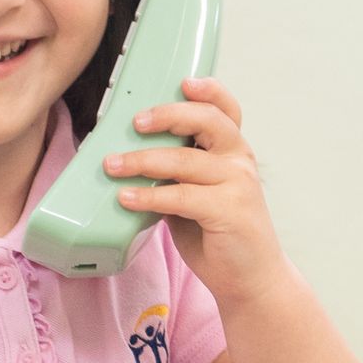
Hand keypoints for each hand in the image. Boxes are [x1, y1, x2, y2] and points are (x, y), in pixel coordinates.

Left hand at [104, 77, 284, 305]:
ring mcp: (238, 185)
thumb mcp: (199, 193)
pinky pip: (181, 196)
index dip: (207, 90)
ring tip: (112, 166)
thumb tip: (130, 156)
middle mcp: (240, 161)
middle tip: (134, 123)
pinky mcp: (229, 212)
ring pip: (186, 160)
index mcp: (234, 151)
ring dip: (143, 160)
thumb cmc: (220, 235)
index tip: (182, 82)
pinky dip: (148, 196)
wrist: (251, 279)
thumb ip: (179, 172)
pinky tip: (127, 198)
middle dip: (167, 116)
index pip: (226, 109)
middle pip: (207, 121)